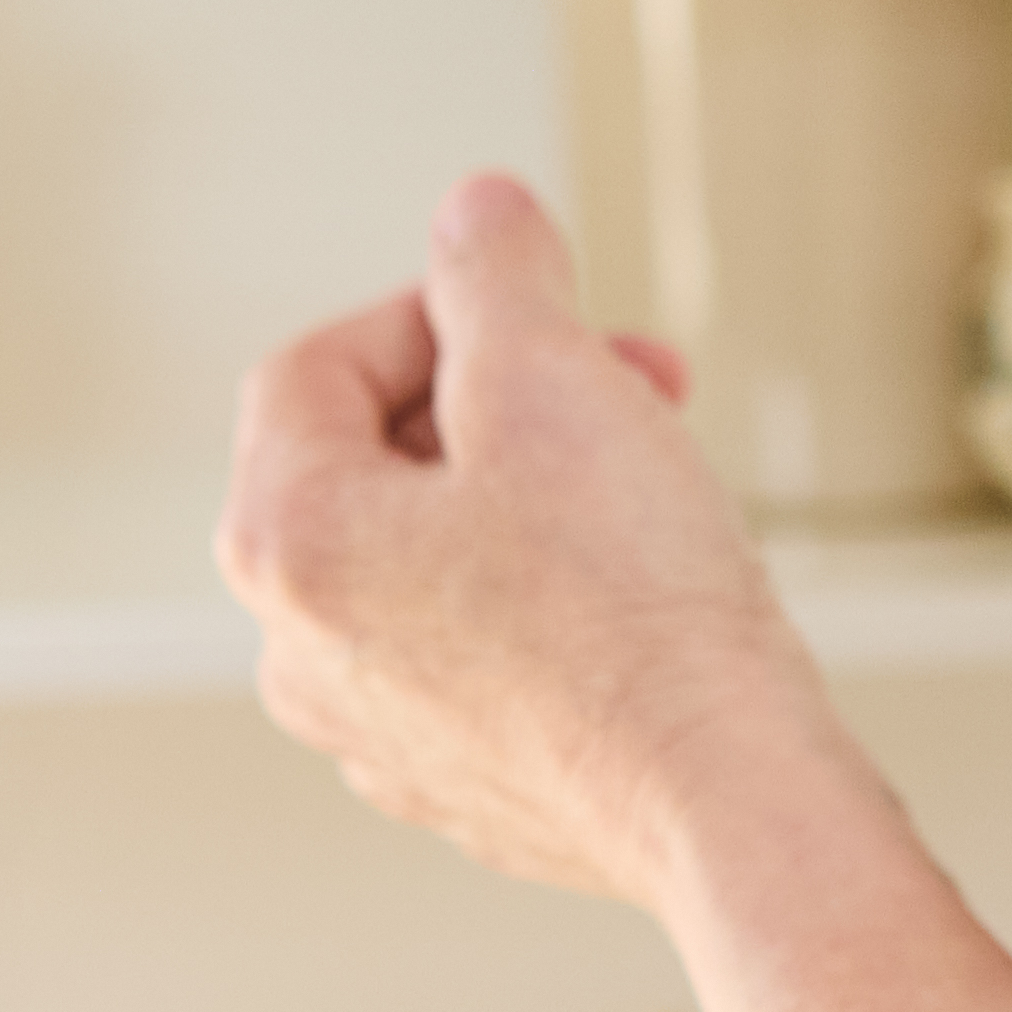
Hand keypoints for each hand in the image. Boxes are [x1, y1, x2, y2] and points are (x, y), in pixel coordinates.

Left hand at [224, 172, 845, 909]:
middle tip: (617, 380)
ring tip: (642, 480)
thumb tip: (474, 215)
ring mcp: (379, 735)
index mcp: (286, 546)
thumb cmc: (631, 607)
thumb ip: (493, 272)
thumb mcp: (551, 378)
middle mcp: (302, 655)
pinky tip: (642, 591)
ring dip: (530, 493)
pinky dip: (550, 599)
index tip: (535, 309)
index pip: (316, 368)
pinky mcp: (466, 787)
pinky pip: (486, 653)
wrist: (725, 796)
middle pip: (374, 467)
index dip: (434, 311)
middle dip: (501, 401)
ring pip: (434, 561)